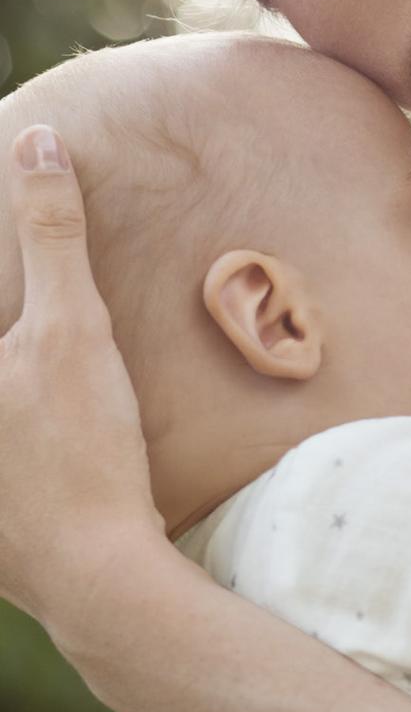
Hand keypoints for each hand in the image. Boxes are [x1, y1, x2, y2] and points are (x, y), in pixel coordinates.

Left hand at [0, 126, 163, 627]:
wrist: (100, 571)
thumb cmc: (81, 445)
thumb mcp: (72, 327)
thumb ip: (53, 233)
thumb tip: (39, 140)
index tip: (29, 315)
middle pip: (0, 352)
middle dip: (17, 325)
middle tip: (51, 334)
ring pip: (2, 410)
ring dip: (19, 374)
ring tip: (40, 386)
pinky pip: (2, 461)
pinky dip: (14, 433)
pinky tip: (36, 433)